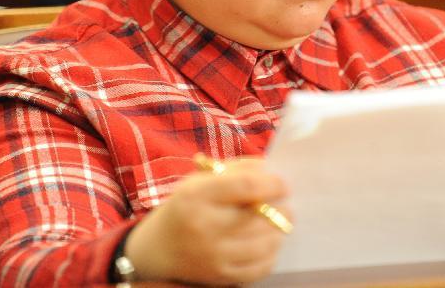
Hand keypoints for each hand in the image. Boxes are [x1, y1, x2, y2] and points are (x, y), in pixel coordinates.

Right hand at [124, 158, 289, 284]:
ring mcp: (213, 255)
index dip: (272, 184)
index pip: (245, 186)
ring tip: (278, 222)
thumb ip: (236, 169)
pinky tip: (267, 242)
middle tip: (285, 205)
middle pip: (258, 217)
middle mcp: (204, 226)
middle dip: (280, 209)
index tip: (282, 184)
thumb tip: (270, 170)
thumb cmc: (187, 206)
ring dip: (279, 231)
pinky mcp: (221, 276)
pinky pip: (261, 266)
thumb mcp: (201, 180)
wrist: (159, 248)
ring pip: (264, 243)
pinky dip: (271, 253)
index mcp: (197, 195)